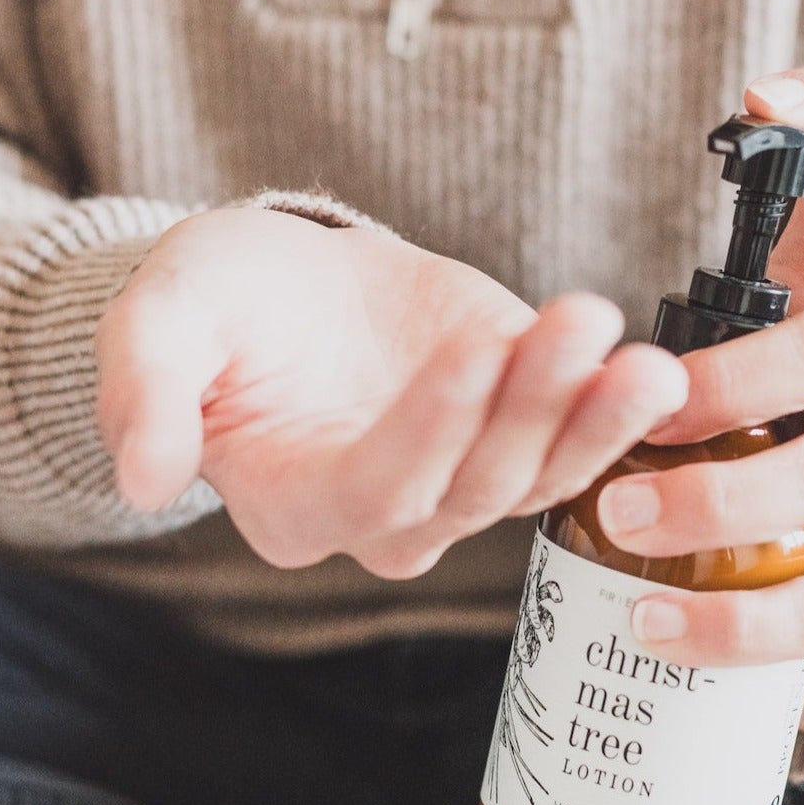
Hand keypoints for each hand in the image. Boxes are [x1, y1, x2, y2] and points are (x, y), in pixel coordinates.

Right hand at [95, 207, 687, 577]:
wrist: (293, 287)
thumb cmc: (223, 304)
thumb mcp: (162, 321)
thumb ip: (146, 394)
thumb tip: (141, 480)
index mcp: (299, 503)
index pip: (376, 485)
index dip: (431, 426)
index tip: (478, 348)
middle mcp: (389, 517)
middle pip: (475, 484)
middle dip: (532, 407)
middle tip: (581, 321)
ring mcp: (462, 481)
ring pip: (538, 474)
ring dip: (595, 420)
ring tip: (643, 360)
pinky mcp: (517, 433)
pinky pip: (576, 443)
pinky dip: (616, 417)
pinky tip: (662, 375)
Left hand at [595, 65, 803, 732]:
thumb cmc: (751, 489)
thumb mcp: (707, 408)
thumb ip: (656, 355)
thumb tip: (548, 322)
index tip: (761, 97)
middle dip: (725, 379)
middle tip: (633, 425)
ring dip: (715, 497)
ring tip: (620, 524)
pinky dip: (731, 621)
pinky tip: (656, 624)